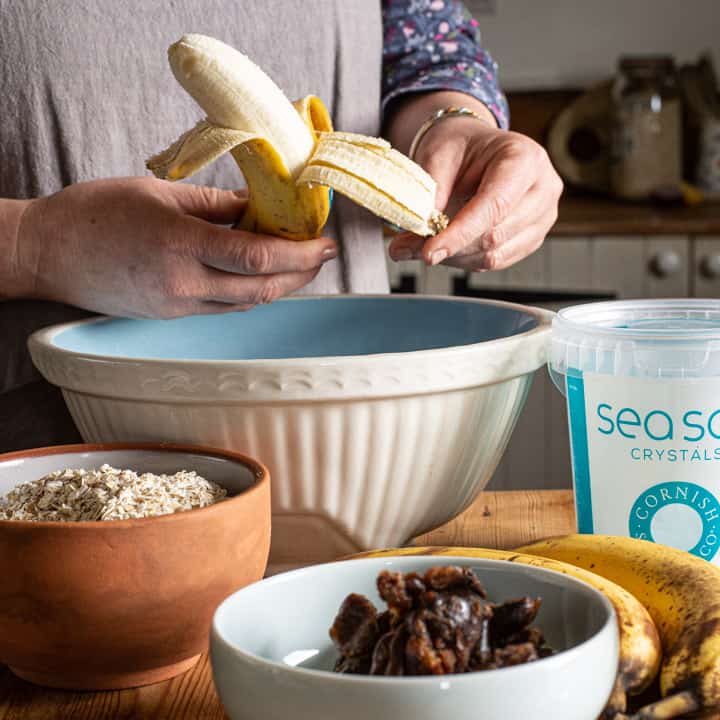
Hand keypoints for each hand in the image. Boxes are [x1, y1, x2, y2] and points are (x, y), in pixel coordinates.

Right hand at [13, 177, 336, 317]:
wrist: (48, 253)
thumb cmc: (96, 213)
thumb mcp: (159, 193)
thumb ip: (215, 204)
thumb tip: (257, 207)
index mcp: (180, 244)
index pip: (257, 256)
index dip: (299, 254)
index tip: (324, 244)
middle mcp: (183, 284)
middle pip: (261, 288)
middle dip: (301, 274)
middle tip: (323, 255)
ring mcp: (178, 306)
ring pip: (246, 303)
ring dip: (279, 285)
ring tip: (300, 263)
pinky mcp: (171, 315)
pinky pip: (224, 307)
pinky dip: (250, 293)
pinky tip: (261, 275)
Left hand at [389, 117, 562, 270]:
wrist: (476, 148)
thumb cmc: (461, 147)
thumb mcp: (439, 154)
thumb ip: (432, 191)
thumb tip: (420, 231)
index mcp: (525, 159)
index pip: (494, 205)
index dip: (459, 233)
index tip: (428, 252)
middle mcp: (543, 188)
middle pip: (496, 235)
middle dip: (450, 247)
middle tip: (409, 248)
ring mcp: (543, 217)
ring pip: (495, 255)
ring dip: (454, 257)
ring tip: (424, 245)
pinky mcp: (532, 238)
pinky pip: (496, 261)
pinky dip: (465, 260)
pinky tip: (447, 247)